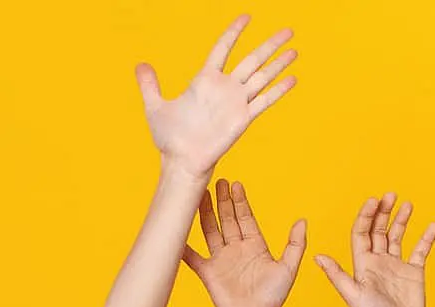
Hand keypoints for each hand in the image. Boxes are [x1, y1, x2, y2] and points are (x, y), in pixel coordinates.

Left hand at [137, 17, 296, 181]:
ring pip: (262, 77)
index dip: (234, 32)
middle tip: (288, 30)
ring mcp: (236, 102)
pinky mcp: (243, 118)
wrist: (180, 161)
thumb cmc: (169, 138)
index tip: (246, 17)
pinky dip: (278, 90)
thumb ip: (149, 85)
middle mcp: (224, 88)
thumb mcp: (155, 107)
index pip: (223, 49)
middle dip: (270, 45)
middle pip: (252, 60)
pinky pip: (264, 101)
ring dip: (279, 64)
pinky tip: (293, 79)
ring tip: (295, 50)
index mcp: (205, 81)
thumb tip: (139, 65)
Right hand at [180, 180, 304, 306]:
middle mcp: (236, 249)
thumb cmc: (272, 296)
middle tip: (217, 181)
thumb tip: (302, 221)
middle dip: (222, 201)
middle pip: (227, 219)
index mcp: (255, 245)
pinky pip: (192, 256)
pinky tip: (176, 233)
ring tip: (199, 196)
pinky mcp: (207, 272)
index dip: (240, 201)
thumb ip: (295, 244)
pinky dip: (183, 246)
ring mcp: (220, 259)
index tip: (235, 185)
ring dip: (204, 214)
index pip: (245, 218)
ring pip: (210, 231)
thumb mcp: (289, 267)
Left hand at [316, 194, 434, 306]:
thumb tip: (317, 256)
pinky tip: (432, 225)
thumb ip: (336, 273)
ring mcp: (396, 266)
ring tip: (406, 203)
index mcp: (362, 264)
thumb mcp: (351, 293)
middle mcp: (378, 262)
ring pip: (398, 237)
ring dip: (401, 220)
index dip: (366, 216)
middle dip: (383, 212)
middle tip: (390, 195)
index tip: (372, 200)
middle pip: (379, 231)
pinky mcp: (413, 272)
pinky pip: (420, 250)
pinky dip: (426, 238)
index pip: (361, 233)